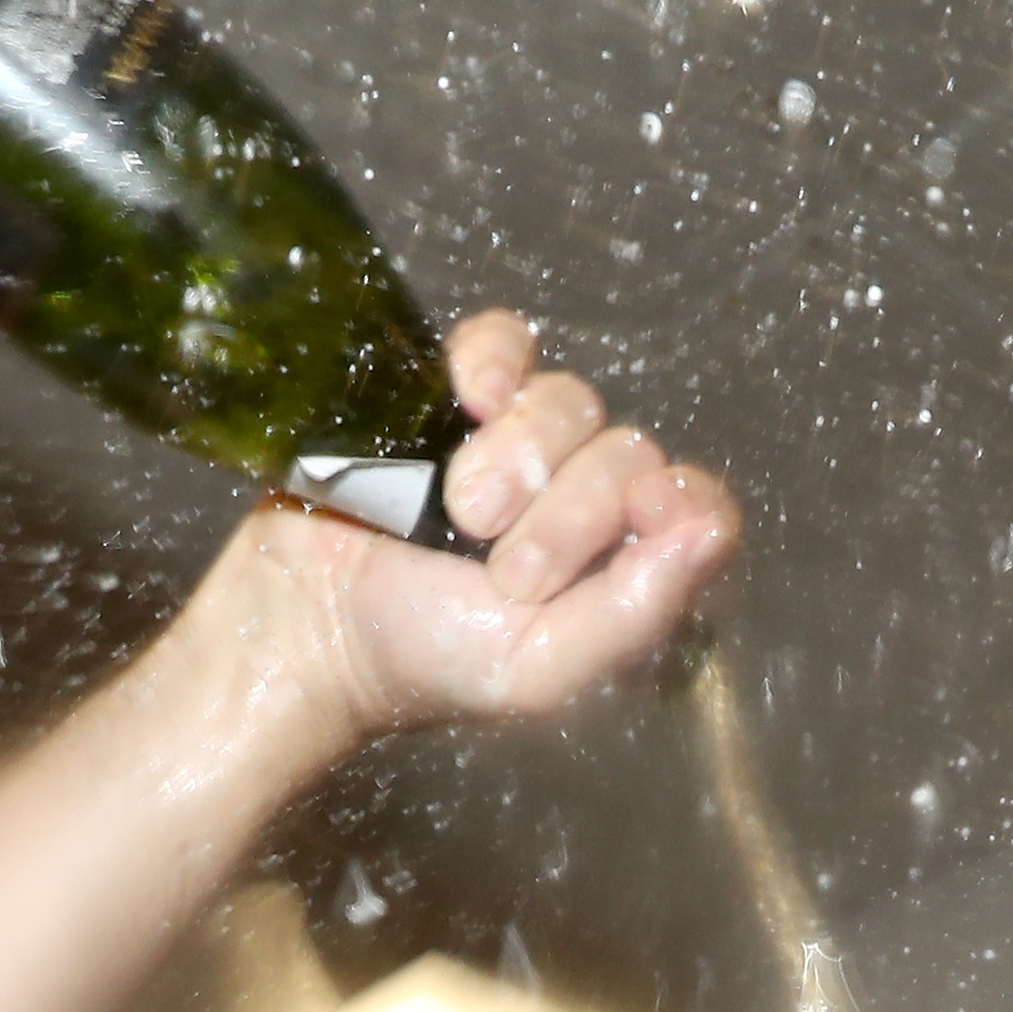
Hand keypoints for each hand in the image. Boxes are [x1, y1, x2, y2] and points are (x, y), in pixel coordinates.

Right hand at [208, 310, 736, 743]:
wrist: (303, 625)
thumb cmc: (418, 662)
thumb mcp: (538, 671)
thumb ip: (633, 613)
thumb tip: (709, 531)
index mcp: (617, 573)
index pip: (698, 506)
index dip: (674, 504)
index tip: (628, 528)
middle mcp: (581, 502)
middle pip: (633, 452)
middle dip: (569, 512)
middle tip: (502, 570)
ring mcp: (520, 444)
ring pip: (573, 400)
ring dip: (519, 456)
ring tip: (458, 511)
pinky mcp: (454, 395)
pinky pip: (507, 341)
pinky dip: (495, 359)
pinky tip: (468, 395)